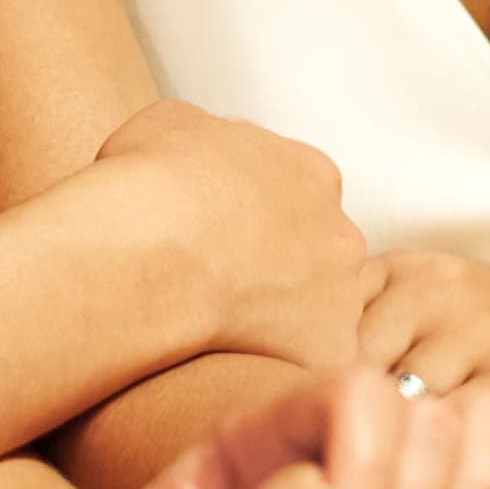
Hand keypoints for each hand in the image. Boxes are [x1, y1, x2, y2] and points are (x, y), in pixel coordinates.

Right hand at [84, 100, 366, 369]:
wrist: (147, 251)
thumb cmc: (150, 184)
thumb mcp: (172, 123)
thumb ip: (210, 136)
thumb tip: (203, 149)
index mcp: (311, 172)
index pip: (302, 197)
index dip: (260, 220)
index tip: (226, 238)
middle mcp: (339, 231)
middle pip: (321, 255)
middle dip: (282, 269)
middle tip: (226, 288)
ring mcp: (342, 294)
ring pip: (322, 312)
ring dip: (285, 320)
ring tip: (225, 333)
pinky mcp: (331, 349)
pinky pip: (313, 363)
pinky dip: (281, 365)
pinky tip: (237, 363)